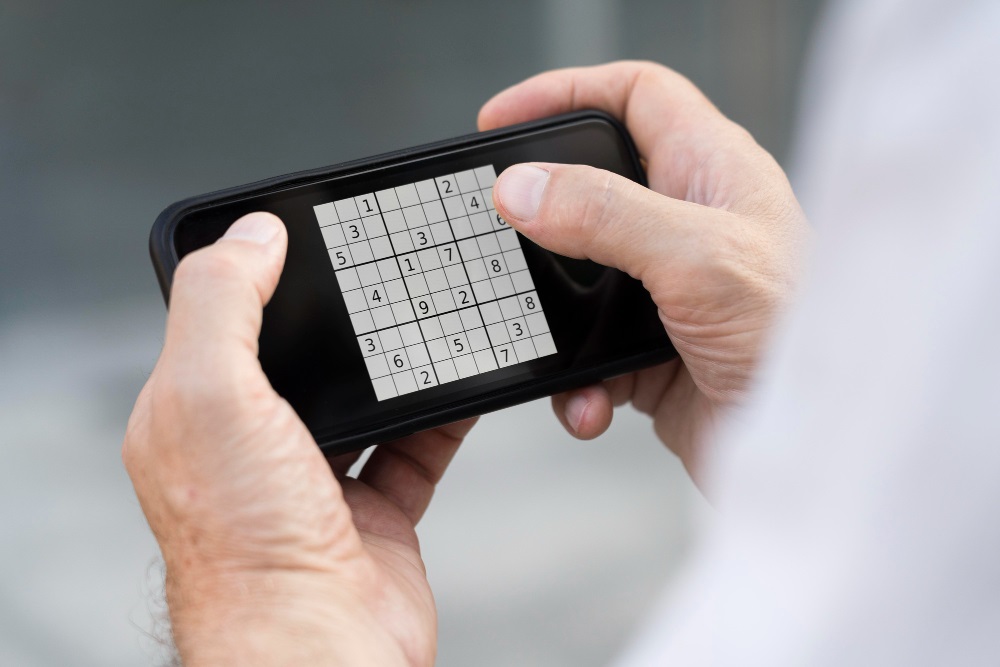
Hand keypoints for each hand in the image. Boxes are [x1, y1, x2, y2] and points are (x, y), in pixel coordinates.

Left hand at [123, 212, 474, 665]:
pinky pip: (417, 445)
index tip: (305, 233)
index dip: (260, 272)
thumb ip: (222, 305)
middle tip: (382, 272)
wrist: (320, 650)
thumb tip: (249, 234)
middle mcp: (253, 449)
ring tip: (428, 316)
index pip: (224, 320)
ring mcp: (317, 482)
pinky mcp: (375, 510)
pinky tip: (462, 384)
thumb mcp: (212, 398)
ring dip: (397, 362)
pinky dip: (442, 414)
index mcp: (194, 416)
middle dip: (341, 316)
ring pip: (366, 399)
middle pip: (303, 357)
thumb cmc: (248, 548)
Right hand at [480, 61, 807, 486]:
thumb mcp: (700, 258)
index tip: (501, 120)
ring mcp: (668, 293)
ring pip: (580, 282)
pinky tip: (592, 402)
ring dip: (554, 317)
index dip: (566, 94)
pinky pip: (589, 357)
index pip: (634, 97)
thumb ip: (606, 214)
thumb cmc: (801, 342)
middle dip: (542, 212)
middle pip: (592, 188)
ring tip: (540, 336)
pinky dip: (578, 383)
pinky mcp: (654, 354)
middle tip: (496, 224)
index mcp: (713, 173)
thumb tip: (523, 188)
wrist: (821, 454)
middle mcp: (689, 226)